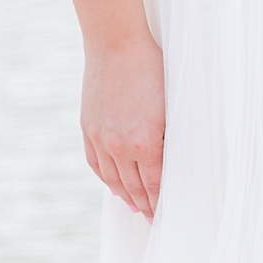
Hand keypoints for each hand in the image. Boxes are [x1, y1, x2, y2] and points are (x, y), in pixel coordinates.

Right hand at [81, 33, 165, 216]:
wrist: (116, 44)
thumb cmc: (152, 69)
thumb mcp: (171, 106)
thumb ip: (169, 138)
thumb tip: (173, 162)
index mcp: (145, 143)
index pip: (156, 185)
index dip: (161, 202)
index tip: (166, 215)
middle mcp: (120, 145)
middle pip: (134, 187)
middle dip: (146, 205)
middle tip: (154, 219)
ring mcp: (100, 137)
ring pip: (113, 179)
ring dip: (126, 195)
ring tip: (136, 207)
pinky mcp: (88, 127)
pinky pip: (96, 163)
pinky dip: (106, 178)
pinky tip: (114, 186)